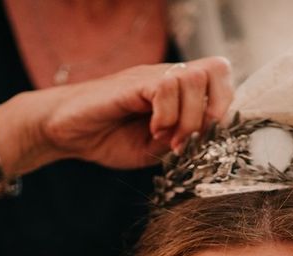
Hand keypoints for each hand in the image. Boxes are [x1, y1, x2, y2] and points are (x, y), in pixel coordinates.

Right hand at [0, 56, 233, 173]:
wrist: (67, 133)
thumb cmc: (110, 138)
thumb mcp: (156, 149)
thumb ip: (184, 141)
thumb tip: (211, 139)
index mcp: (179, 92)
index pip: (221, 77)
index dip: (225, 105)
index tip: (207, 137)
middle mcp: (168, 77)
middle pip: (216, 69)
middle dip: (213, 109)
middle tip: (191, 138)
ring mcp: (151, 77)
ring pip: (194, 78)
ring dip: (188, 117)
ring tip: (168, 138)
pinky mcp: (133, 82)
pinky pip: (166, 86)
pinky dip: (168, 115)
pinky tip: (155, 131)